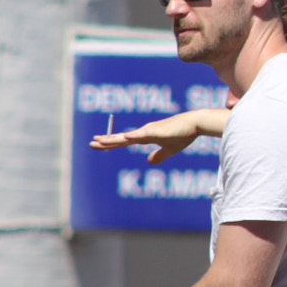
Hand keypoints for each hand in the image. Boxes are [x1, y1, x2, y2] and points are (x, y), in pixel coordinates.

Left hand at [90, 107, 229, 163]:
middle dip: (106, 141)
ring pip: (128, 136)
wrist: (195, 124)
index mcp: (146, 136)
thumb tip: (149, 162)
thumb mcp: (170, 149)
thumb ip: (159, 155)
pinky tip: (126, 137)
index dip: (111, 142)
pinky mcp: (158, 131)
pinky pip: (144, 134)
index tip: (98, 143)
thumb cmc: (183, 134)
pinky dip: (134, 136)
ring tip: (102, 141)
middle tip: (91, 142)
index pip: (124, 141)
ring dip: (115, 139)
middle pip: (121, 138)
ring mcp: (150, 130)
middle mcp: (144, 132)